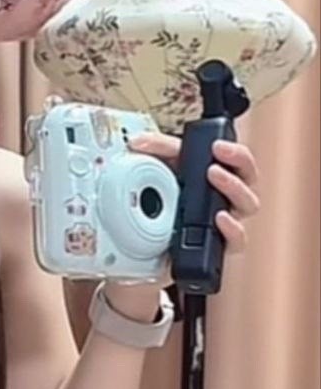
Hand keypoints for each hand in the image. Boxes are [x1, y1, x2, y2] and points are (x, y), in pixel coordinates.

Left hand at [128, 130, 260, 255]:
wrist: (148, 244)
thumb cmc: (166, 202)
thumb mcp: (162, 169)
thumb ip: (155, 151)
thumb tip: (138, 142)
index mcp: (220, 177)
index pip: (240, 161)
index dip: (236, 151)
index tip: (218, 145)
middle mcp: (227, 198)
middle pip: (248, 179)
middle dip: (237, 161)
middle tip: (215, 159)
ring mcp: (225, 222)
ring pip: (248, 204)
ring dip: (234, 187)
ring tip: (214, 176)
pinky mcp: (219, 246)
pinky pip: (237, 239)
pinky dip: (232, 228)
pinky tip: (221, 218)